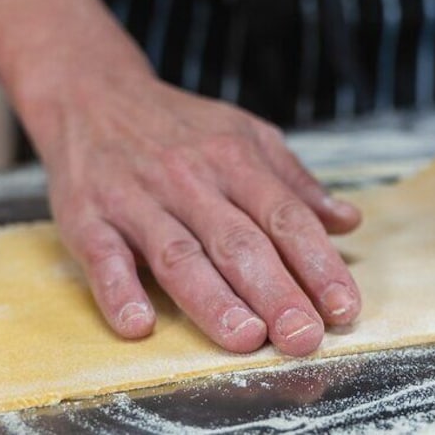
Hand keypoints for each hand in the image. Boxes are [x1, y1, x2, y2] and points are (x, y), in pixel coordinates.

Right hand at [41, 71, 361, 356]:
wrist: (93, 95)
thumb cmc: (181, 126)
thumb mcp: (247, 134)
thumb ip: (295, 181)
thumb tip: (348, 221)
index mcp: (235, 159)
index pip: (284, 216)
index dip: (317, 263)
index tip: (343, 307)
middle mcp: (189, 179)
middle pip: (238, 242)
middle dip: (275, 292)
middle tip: (303, 337)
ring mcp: (136, 199)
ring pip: (178, 255)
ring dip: (212, 299)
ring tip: (246, 338)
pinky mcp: (87, 217)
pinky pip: (103, 256)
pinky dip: (119, 290)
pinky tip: (140, 324)